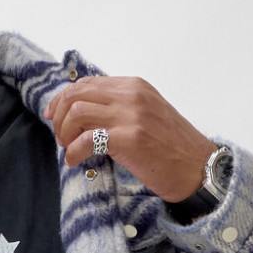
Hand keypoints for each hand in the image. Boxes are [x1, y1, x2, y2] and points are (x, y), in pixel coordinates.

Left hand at [44, 77, 216, 202]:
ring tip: (69, 149)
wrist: (198, 168)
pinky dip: (74, 152)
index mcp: (135, 86)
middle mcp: (132, 95)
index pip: (87, 83)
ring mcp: (131, 115)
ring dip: (65, 133)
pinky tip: (75, 161)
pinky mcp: (129, 138)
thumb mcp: (146, 115)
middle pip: (77, 94)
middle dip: (60, 116)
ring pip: (77, 112)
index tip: (54, 115)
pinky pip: (86, 140)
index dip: (63, 98)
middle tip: (60, 137)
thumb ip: (118, 109)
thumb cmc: (172, 148)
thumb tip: (82, 114)